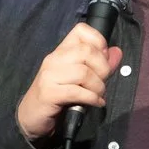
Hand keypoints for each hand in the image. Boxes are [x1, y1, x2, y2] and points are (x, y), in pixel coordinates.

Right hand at [17, 22, 123, 141]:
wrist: (31, 117)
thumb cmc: (57, 97)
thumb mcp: (80, 79)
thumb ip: (99, 65)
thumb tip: (117, 52)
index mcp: (61, 51)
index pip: (81, 30)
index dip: (99, 41)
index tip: (104, 59)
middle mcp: (54, 59)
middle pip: (86, 51)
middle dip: (103, 68)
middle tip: (102, 83)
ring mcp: (49, 75)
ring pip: (84, 72)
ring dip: (98, 87)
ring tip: (98, 96)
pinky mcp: (48, 93)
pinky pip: (77, 92)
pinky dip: (91, 98)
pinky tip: (95, 103)